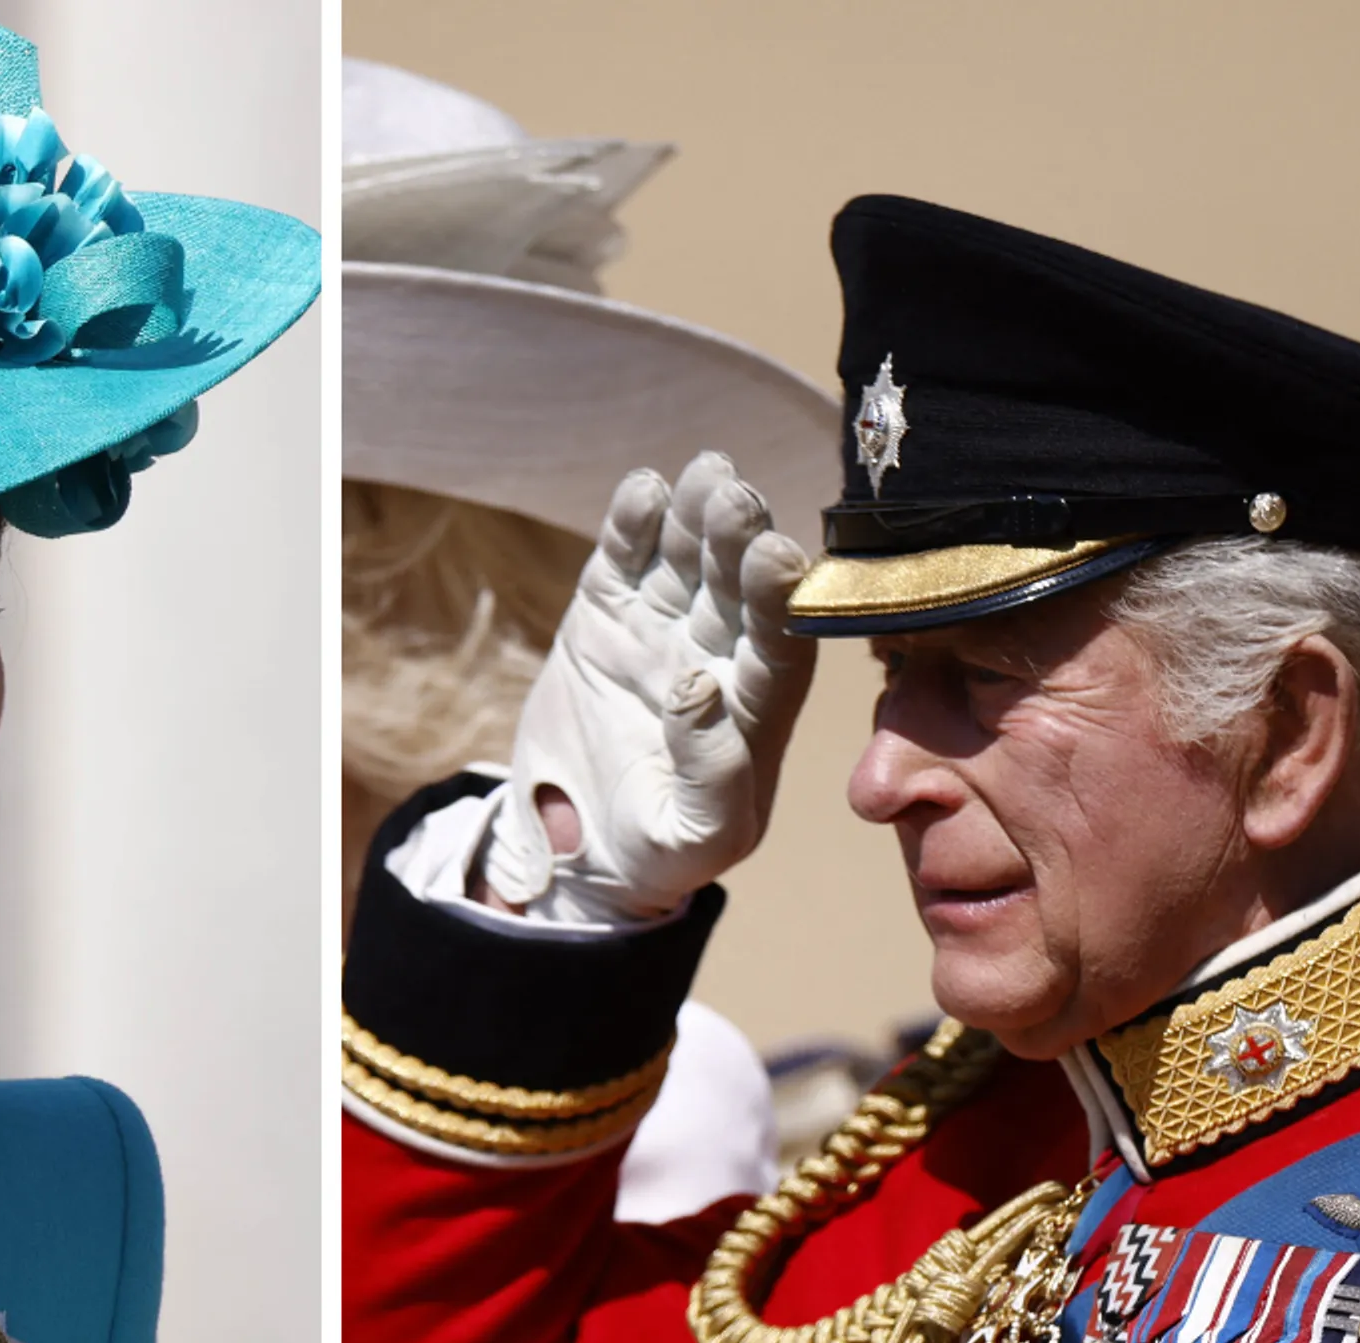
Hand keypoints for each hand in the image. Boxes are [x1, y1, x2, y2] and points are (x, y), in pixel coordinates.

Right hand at [479, 453, 814, 920]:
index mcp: (755, 710)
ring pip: (688, 560)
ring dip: (696, 516)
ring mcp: (663, 629)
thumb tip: (699, 686)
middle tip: (734, 498)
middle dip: (739, 540)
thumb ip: (711, 775)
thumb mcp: (693, 838)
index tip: (777, 557)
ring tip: (703, 474)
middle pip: (737, 587)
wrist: (580, 847)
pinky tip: (644, 489)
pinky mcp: (606, 615)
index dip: (779, 600)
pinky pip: (624, 561)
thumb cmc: (656, 852)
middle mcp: (719, 656)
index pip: (780, 642)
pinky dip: (632, 524)